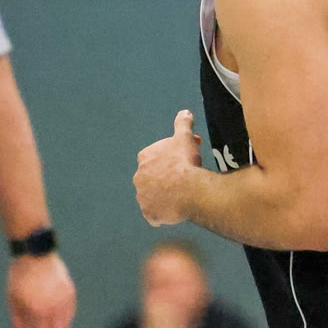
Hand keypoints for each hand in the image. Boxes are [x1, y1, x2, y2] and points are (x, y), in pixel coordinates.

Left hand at [8, 252, 75, 327]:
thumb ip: (19, 319)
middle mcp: (52, 308)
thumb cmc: (20, 276)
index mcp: (35, 310)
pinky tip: (55, 317)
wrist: (35, 252)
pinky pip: (69, 314)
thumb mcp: (13, 298)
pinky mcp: (70, 293)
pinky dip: (63, 319)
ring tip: (45, 325)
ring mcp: (63, 300)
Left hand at [133, 110, 204, 226]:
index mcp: (144, 158)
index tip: (185, 160)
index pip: (156, 157)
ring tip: (181, 196)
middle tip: (185, 178)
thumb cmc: (184, 162)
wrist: (187, 189)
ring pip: (153, 197)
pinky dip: (162, 214)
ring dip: (163, 196)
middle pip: (154, 178)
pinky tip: (174, 211)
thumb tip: (185, 112)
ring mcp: (143, 198)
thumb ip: (183, 124)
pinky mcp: (149, 214)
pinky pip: (155, 215)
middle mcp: (139, 178)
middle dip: (167, 177)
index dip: (171, 158)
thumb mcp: (184, 138)